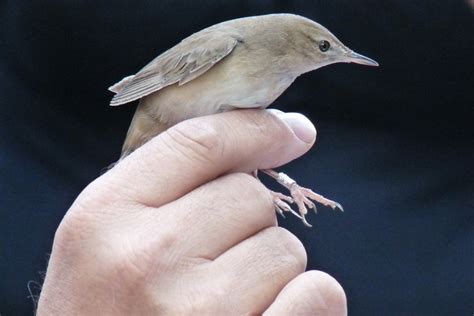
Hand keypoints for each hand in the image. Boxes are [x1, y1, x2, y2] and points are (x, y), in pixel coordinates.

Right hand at [37, 110, 346, 314]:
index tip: (292, 131)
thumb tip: (274, 133)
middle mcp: (146, 258)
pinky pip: (318, 293)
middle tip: (211, 262)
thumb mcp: (107, 239)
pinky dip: (306, 301)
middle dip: (247, 222)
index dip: (255, 129)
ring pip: (285, 247)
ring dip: (269, 269)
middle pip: (250, 196)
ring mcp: (197, 309)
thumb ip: (169, 185)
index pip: (199, 142)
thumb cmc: (107, 310)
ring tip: (222, 301)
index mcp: (104, 217)